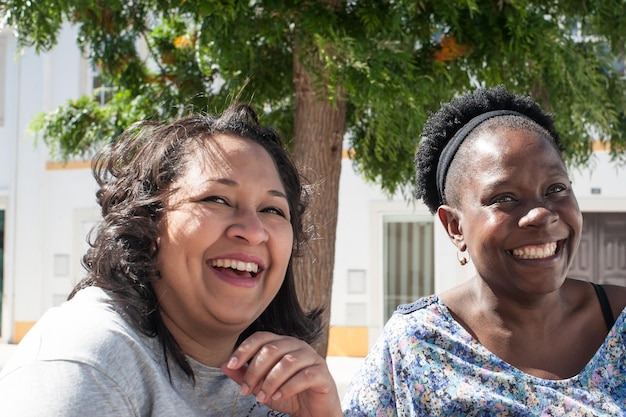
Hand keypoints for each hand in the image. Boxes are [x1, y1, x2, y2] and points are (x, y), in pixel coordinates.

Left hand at [221, 331, 341, 416]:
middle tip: (245, 390)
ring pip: (287, 362)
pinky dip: (288, 387)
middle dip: (255, 371)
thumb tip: (224, 366)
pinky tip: (278, 396)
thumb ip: (245, 375)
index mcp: (283, 343)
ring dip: (270, 382)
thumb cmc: (288, 394)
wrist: (313, 410)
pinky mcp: (322, 373)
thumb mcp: (262, 385)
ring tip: (261, 397)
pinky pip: (304, 376)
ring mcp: (312, 358)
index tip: (231, 365)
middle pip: (272, 349)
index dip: (244, 349)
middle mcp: (298, 346)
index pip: (261, 337)